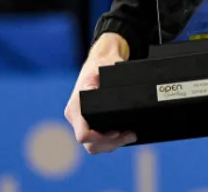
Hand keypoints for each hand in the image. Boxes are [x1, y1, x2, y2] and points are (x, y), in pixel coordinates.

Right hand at [65, 34, 137, 153]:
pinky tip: (126, 135)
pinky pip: (100, 141)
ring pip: (96, 146)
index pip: (83, 135)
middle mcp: (76, 118)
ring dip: (114, 144)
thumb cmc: (101, 64)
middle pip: (91, 145)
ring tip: (131, 134)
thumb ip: (98, 78)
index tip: (116, 131)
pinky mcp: (92, 124)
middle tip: (131, 134)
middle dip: (112, 143)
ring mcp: (83, 123)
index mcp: (75, 108)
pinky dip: (113, 141)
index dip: (100, 138)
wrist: (101, 61)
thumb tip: (95, 89)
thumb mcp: (102, 67)